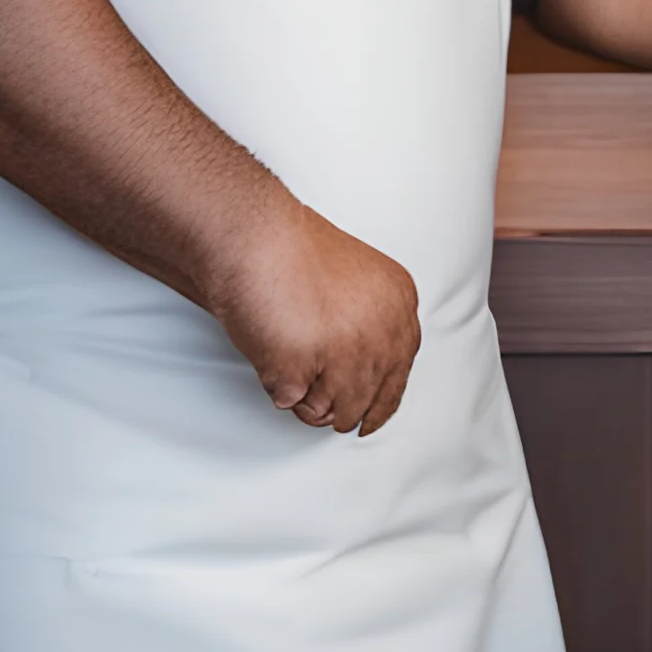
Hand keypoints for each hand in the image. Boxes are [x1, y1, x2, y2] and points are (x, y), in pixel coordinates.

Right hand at [209, 196, 420, 435]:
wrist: (252, 234)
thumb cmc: (290, 249)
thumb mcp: (358, 282)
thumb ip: (370, 326)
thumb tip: (364, 381)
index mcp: (399, 304)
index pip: (399, 370)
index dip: (380, 400)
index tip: (370, 418)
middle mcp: (382, 330)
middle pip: (368, 398)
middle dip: (339, 405)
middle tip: (313, 390)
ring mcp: (345, 352)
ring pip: (333, 410)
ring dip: (307, 398)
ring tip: (288, 358)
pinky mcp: (302, 368)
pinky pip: (291, 402)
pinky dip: (275, 384)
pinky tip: (271, 349)